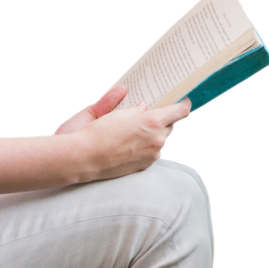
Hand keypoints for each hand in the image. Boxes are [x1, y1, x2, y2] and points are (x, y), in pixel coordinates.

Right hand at [56, 85, 191, 180]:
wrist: (85, 158)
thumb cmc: (99, 134)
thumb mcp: (117, 115)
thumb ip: (135, 110)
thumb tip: (143, 108)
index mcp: (153, 122)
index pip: (180, 111)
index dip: (183, 105)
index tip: (182, 102)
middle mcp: (157, 139)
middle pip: (172, 125)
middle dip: (164, 120)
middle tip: (151, 116)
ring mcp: (153, 154)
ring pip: (162, 139)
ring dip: (154, 134)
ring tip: (135, 132)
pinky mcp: (146, 165)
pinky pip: (152, 151)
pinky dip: (146, 146)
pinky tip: (130, 144)